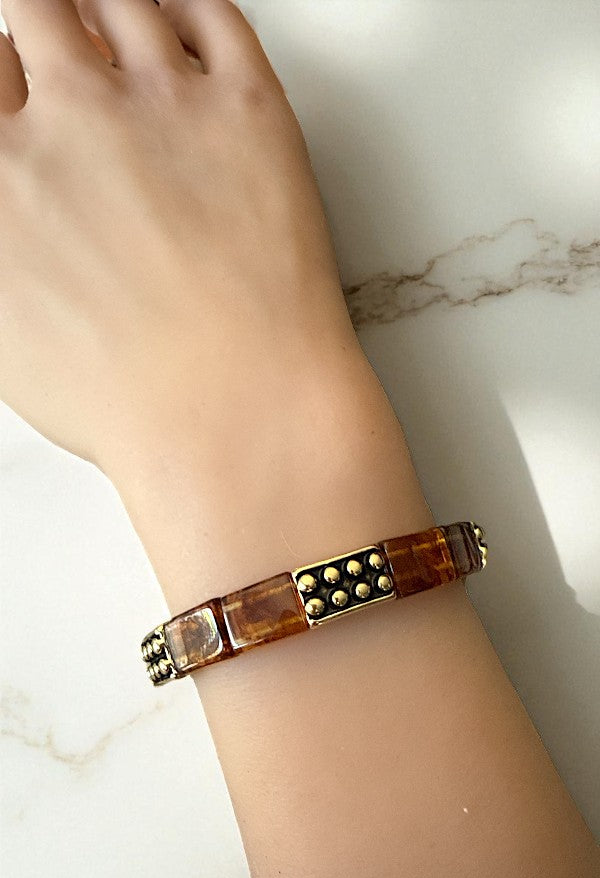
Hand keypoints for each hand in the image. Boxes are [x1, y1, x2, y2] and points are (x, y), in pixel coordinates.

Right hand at [0, 0, 359, 474]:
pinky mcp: (248, 109)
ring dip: (107, 4)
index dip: (8, 77)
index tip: (23, 85)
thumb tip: (11, 204)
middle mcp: (71, 119)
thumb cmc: (125, 397)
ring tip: (113, 23)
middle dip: (43, 20)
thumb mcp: (4, 330)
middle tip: (63, 44)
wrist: (233, 411)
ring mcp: (163, 105)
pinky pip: (212, 12)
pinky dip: (187, 2)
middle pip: (37, 11)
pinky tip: (178, 15)